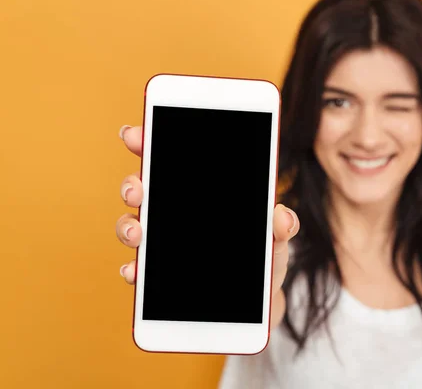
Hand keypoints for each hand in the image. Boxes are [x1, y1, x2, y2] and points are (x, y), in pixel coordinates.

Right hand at [115, 125, 298, 328]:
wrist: (260, 299)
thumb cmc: (265, 259)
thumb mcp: (277, 240)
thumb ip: (282, 227)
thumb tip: (282, 215)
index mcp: (199, 194)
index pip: (168, 160)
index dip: (148, 142)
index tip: (135, 135)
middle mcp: (174, 213)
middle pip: (142, 189)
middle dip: (132, 185)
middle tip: (137, 191)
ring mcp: (163, 244)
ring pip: (132, 226)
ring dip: (127, 227)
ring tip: (138, 235)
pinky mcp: (158, 276)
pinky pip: (137, 268)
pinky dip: (132, 269)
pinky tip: (135, 271)